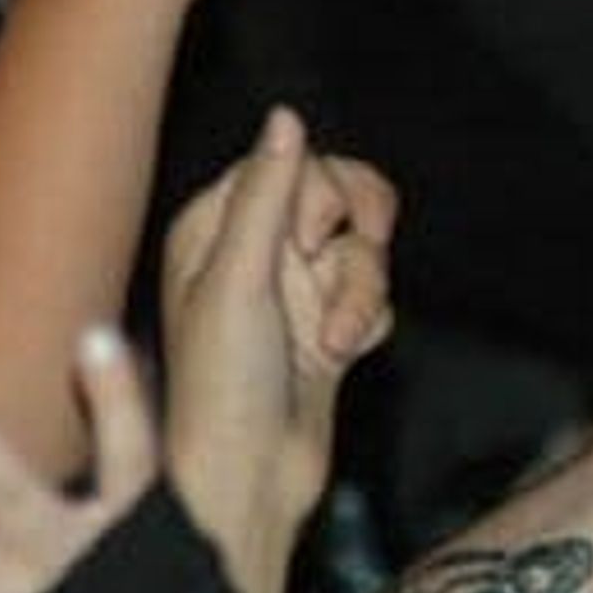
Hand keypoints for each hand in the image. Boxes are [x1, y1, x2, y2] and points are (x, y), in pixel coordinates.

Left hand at [161, 105, 395, 592]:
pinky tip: (339, 358)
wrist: (251, 476)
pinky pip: (378, 296)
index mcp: (214, 227)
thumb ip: (268, 194)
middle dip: (354, 245)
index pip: (296, 163)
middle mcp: (254, 251)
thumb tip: (286, 116)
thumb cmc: (223, 386)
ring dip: (362, 297)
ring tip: (332, 343)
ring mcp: (295, 290)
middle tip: (327, 271)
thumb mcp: (239, 279)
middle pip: (344, 197)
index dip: (317, 199)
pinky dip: (369, 325)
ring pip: (368, 251)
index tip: (304, 244)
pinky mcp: (329, 325)